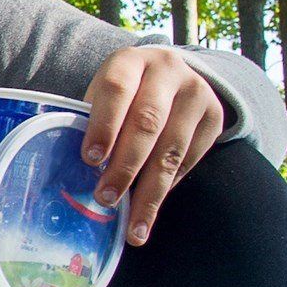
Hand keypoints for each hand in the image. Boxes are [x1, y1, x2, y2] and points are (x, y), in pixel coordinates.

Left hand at [81, 45, 227, 244]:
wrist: (170, 73)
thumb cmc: (123, 93)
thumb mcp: (103, 94)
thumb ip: (92, 122)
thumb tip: (72, 175)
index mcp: (130, 60)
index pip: (116, 90)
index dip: (102, 125)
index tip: (90, 160)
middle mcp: (168, 71)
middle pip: (147, 122)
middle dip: (125, 166)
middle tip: (106, 199)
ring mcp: (196, 92)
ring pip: (172, 148)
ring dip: (151, 191)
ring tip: (134, 226)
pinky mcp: (215, 116)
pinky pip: (190, 160)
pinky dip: (168, 186)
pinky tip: (151, 208)